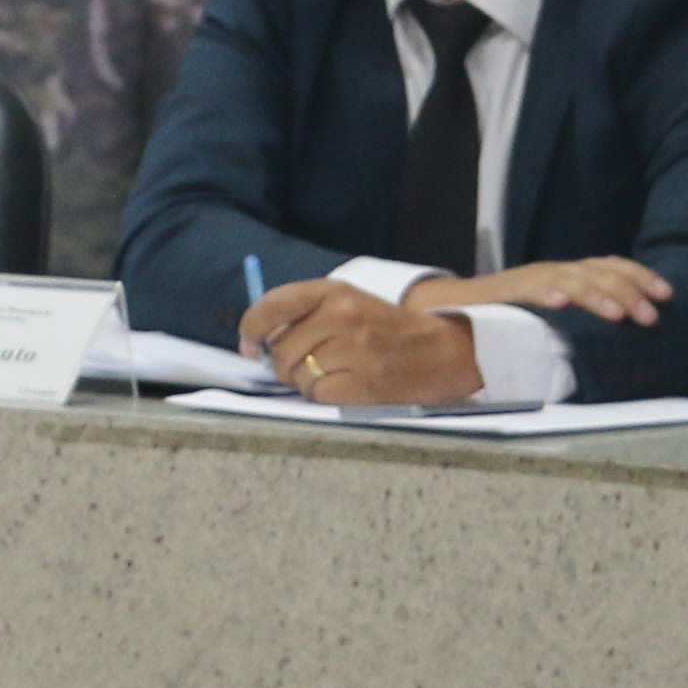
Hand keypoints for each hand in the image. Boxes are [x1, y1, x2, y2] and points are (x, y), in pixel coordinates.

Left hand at [237, 275, 481, 406]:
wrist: (441, 350)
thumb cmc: (387, 327)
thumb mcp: (348, 303)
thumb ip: (305, 314)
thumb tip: (256, 342)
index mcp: (334, 291)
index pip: (273, 305)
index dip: (251, 327)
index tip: (247, 342)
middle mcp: (341, 317)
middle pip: (280, 350)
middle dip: (283, 362)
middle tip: (307, 362)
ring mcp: (352, 351)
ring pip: (296, 375)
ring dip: (306, 379)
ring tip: (335, 371)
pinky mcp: (361, 383)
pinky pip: (317, 395)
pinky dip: (324, 395)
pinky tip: (346, 384)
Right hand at [410, 254, 667, 326]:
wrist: (459, 311)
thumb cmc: (515, 320)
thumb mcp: (558, 315)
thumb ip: (586, 318)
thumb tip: (630, 332)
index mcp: (570, 275)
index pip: (611, 266)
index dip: (640, 277)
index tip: (668, 294)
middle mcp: (554, 272)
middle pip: (598, 272)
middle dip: (628, 292)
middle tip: (651, 316)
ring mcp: (530, 280)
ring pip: (570, 280)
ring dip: (596, 296)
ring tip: (618, 314)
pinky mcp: (506, 293)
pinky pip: (528, 291)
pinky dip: (545, 294)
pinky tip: (560, 304)